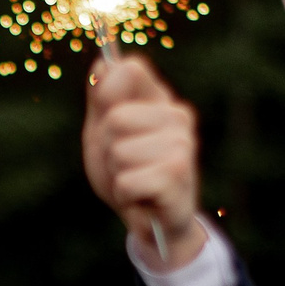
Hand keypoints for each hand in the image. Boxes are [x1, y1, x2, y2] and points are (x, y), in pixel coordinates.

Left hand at [81, 56, 204, 266]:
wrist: (153, 221)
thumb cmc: (127, 172)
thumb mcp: (103, 132)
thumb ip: (101, 97)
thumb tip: (102, 64)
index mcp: (160, 99)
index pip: (131, 69)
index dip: (107, 92)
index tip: (108, 118)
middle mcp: (177, 115)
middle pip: (114, 119)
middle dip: (107, 149)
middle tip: (124, 164)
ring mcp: (182, 144)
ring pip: (119, 153)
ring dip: (117, 175)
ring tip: (135, 181)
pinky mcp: (178, 175)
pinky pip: (127, 181)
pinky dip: (125, 195)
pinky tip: (143, 198)